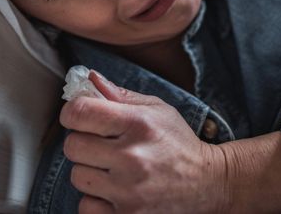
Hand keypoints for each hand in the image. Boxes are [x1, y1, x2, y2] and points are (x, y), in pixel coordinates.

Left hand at [60, 71, 227, 212]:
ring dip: (90, 171)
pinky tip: (113, 191)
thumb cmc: (178, 143)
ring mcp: (128, 191)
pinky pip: (86, 206)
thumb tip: (89, 78)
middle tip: (101, 145)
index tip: (80, 116)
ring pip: (77, 176)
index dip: (73, 112)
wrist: (208, 184)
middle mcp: (132, 157)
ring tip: (111, 168)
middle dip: (82, 142)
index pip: (79, 112)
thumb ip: (120, 95)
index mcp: (138, 124)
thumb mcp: (157, 109)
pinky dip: (95, 200)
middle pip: (72, 146)